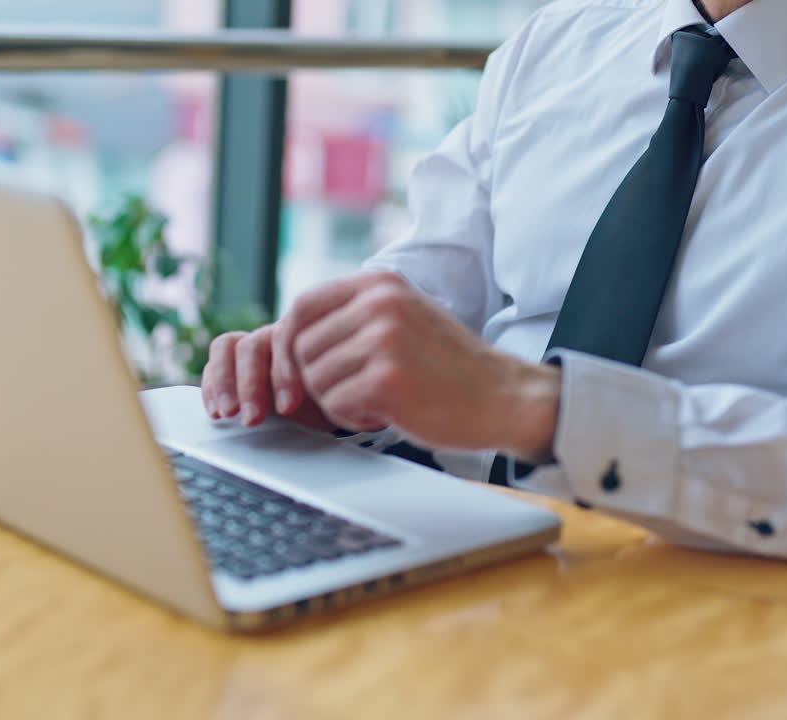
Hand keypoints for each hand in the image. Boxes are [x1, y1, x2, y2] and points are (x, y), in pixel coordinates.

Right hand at [201, 324, 334, 432]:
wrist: (329, 401)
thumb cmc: (333, 395)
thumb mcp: (336, 394)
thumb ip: (330, 390)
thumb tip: (330, 398)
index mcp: (305, 333)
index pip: (286, 339)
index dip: (284, 373)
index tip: (288, 407)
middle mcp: (275, 334)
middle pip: (252, 345)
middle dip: (250, 385)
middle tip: (252, 417)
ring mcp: (251, 347)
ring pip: (226, 348)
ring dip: (224, 383)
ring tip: (227, 413)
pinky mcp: (231, 365)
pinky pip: (213, 366)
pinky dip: (212, 389)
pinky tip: (217, 412)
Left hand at [275, 272, 561, 460]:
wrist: (503, 396)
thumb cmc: (446, 367)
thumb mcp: (401, 318)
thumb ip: (352, 316)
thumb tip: (283, 338)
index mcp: (379, 283)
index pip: (301, 307)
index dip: (287, 346)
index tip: (292, 376)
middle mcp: (380, 303)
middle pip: (301, 349)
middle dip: (318, 381)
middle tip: (359, 391)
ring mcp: (384, 338)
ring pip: (314, 379)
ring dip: (338, 401)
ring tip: (380, 399)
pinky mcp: (387, 378)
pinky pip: (334, 405)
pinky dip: (354, 419)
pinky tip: (387, 413)